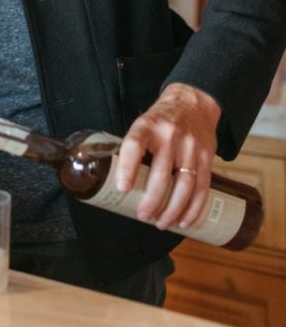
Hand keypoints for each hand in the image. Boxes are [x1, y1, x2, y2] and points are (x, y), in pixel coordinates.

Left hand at [115, 82, 220, 231]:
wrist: (193, 103)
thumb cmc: (161, 120)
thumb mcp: (143, 124)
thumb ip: (135, 149)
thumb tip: (120, 182)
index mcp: (148, 126)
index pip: (134, 145)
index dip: (127, 168)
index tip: (122, 189)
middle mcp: (170, 136)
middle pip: (162, 174)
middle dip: (152, 200)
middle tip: (143, 215)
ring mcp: (191, 147)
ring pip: (184, 185)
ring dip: (173, 210)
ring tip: (161, 223)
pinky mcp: (207, 157)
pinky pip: (202, 188)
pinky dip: (193, 208)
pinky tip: (184, 220)